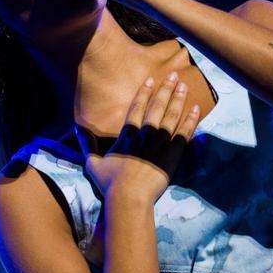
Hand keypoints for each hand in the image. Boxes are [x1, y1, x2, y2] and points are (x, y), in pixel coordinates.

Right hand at [73, 72, 200, 206]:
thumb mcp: (92, 163)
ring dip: (178, 100)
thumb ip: (87, 144)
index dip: (145, 93)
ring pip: (171, 116)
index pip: (137, 109)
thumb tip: (76, 129)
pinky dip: (191, 120)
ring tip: (184, 86)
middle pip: (157, 107)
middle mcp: (145, 135)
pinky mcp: (172, 154)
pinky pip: (184, 133)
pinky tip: (196, 108)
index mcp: (127, 135)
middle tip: (174, 75)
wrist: (129, 197)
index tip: (151, 80)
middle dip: (165, 90)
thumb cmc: (110, 183)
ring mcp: (160, 143)